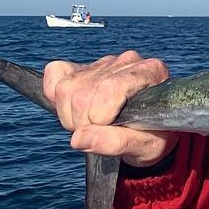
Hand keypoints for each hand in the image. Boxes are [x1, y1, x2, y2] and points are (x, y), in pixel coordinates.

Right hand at [43, 50, 174, 166]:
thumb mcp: (145, 146)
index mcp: (150, 72)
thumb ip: (116, 143)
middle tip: (99, 133)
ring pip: (66, 88)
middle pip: (83, 93)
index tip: (108, 130)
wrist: (149, 130)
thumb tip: (78, 139)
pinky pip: (55, 73)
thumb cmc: (153, 135)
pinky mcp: (83, 66)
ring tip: (91, 124)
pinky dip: (56, 97)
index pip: (110, 87)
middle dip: (83, 123)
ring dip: (70, 116)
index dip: (100, 116)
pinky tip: (73, 110)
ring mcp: (104, 62)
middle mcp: (128, 62)